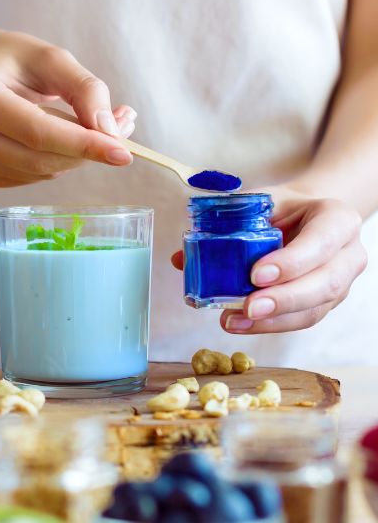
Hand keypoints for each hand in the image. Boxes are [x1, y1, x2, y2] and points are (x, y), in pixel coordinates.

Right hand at [0, 29, 135, 187]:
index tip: (124, 151)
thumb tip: (110, 132)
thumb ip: (84, 88)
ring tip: (91, 128)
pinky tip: (59, 140)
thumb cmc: (10, 60)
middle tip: (119, 132)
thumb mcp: (49, 57)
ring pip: (35, 172)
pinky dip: (53, 163)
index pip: (36, 131)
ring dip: (73, 157)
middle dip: (84, 151)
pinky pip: (26, 178)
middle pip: (36, 158)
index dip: (82, 144)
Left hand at [171, 187, 366, 332]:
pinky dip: (269, 326)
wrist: (307, 217)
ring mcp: (341, 283)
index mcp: (338, 219)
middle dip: (284, 299)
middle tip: (248, 307)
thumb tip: (181, 258)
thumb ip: (227, 223)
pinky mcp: (325, 304)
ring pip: (314, 309)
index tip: (256, 274)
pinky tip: (241, 325)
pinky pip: (301, 320)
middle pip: (324, 284)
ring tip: (234, 321)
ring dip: (273, 321)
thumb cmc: (283, 208)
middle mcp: (348, 254)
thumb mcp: (260, 203)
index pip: (321, 242)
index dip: (291, 261)